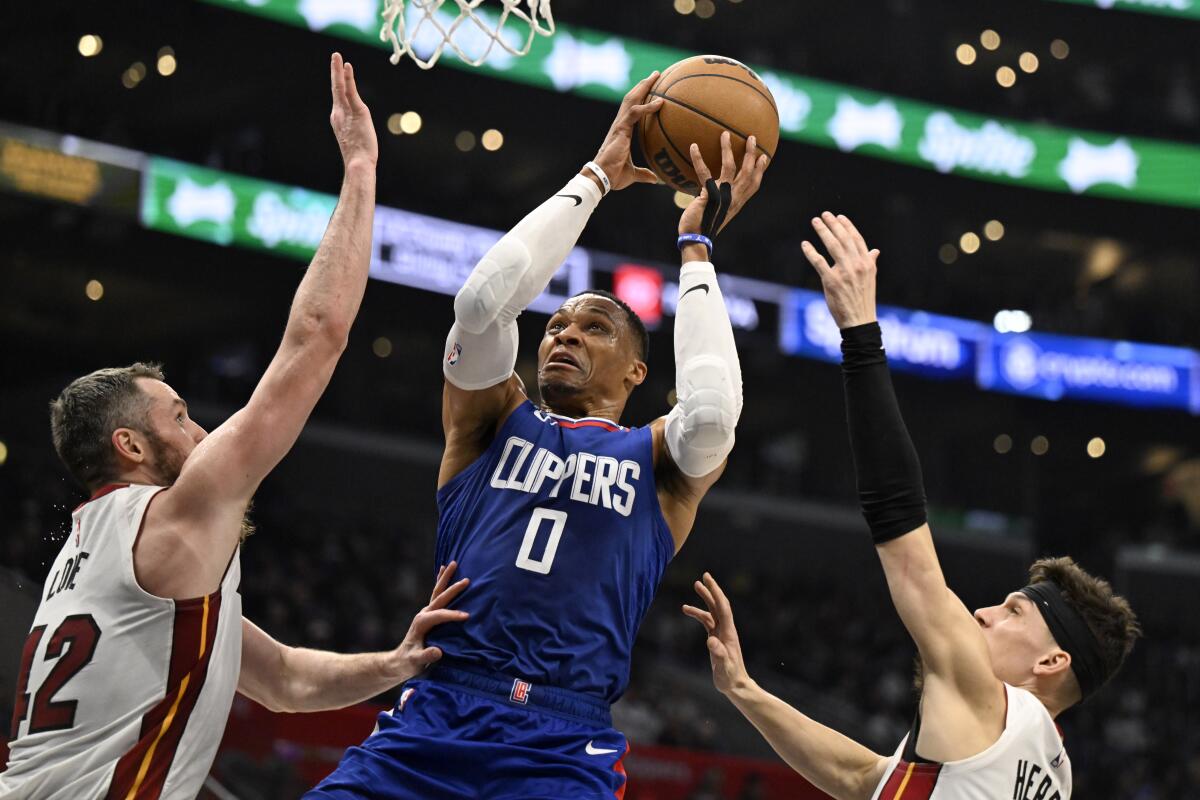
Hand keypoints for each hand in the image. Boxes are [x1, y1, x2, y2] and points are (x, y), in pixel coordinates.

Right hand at [329, 52, 377, 168]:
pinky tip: (347, 66)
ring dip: (337, 69)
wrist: (358, 163)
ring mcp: (346, 111)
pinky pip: (350, 90)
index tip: (340, 72)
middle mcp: (338, 113)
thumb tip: (358, 136)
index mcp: (338, 119)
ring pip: (340, 86)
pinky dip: (348, 77)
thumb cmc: (359, 157)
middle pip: (336, 88)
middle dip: (334, 71)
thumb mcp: (354, 141)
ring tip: (337, 55)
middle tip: (334, 56)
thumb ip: (354, 132)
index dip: (339, 83)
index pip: (338, 97)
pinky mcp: (357, 110)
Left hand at [389, 561, 468, 680]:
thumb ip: (426, 656)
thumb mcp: (416, 662)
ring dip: (445, 578)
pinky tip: (444, 571)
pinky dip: (441, 582)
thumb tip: (437, 651)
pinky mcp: (428, 614)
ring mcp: (425, 612)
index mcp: (422, 623)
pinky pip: (436, 595)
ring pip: (437, 591)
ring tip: (453, 563)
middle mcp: (423, 614)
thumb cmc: (409, 663)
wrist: (400, 661)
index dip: (453, 615)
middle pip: (439, 597)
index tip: (467, 616)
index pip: (440, 615)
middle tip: (466, 580)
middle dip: (452, 589)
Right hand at [588, 72, 664, 191]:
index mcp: (622, 131)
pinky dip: (647, 106)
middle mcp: (620, 124)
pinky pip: (635, 112)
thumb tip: (655, 179)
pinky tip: (660, 102)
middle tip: (656, 74)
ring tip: (656, 76)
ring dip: (644, 86)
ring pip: (631, 99)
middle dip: (643, 85)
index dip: (641, 97)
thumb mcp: (633, 174)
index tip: (653, 89)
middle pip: (631, 98)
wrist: (602, 178)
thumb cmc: (613, 176)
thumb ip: (644, 174)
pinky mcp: (621, 129)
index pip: (633, 108)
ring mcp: (619, 124)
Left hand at [678, 131, 768, 236]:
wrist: (695, 239)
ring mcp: (722, 195)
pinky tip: (694, 146)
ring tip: (726, 134)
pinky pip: (704, 172)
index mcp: (737, 202)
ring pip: (730, 167)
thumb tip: (708, 190)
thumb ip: (716, 200)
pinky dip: (698, 159)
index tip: (764, 157)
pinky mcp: (710, 195)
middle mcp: (733, 197)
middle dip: (751, 154)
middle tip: (752, 138)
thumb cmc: (701, 227)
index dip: (760, 170)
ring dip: (728, 149)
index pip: (754, 185)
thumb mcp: (715, 212)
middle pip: (747, 172)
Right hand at [682, 572, 750, 695]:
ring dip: (705, 598)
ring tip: (695, 586)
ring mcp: (721, 633)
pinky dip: (698, 613)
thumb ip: (718, 654)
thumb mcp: (723, 667)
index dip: (716, 593)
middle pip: (719, 605)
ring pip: (713, 610)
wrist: (735, 685)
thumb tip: (711, 640)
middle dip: (712, 590)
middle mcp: (726, 629)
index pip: (723, 608)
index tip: (708, 580)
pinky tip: (686, 610)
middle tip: (704, 576)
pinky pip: (706, 621)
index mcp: (728, 633)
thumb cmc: (730, 677)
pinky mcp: (716, 638)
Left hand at [801, 212, 879, 328]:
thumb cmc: (863, 300)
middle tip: (824, 215)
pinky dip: (811, 251)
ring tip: (815, 222)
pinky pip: (819, 262)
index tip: (839, 217)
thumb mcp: (871, 279)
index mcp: (867, 263)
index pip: (856, 239)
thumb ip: (870, 262)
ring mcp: (844, 272)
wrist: (859, 321)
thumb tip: (874, 250)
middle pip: (843, 239)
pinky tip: (805, 244)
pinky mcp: (831, 281)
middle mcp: (857, 265)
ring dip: (823, 231)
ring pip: (832, 246)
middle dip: (833, 224)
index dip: (847, 226)